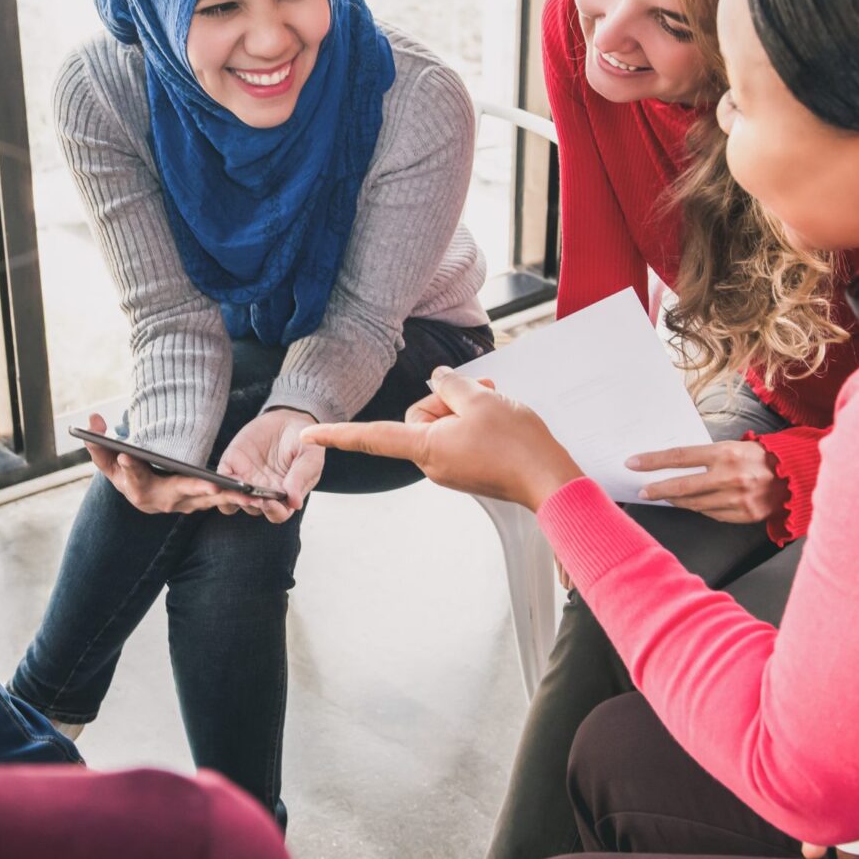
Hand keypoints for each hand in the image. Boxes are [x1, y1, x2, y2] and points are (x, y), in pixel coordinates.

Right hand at [80, 414, 270, 516]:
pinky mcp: (202, 501)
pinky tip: (260, 494)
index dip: (130, 467)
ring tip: (247, 492)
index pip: (132, 478)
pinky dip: (239, 499)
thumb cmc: (123, 470)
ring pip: (206, 502)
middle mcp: (161, 501)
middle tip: (214, 485)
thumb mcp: (106, 456)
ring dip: (227, 499)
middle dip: (196, 490)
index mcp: (136, 489)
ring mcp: (184, 504)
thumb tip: (90, 419)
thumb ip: (95, 441)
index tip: (127, 453)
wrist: (141, 492)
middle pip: (178, 495)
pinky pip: (221, 502)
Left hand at [217, 409, 319, 516]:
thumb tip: (295, 502)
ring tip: (231, 491)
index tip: (270, 502)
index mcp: (285, 496)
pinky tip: (215, 482)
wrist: (287, 420)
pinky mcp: (232, 465)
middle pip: (253, 508)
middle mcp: (263, 493)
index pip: (277, 513)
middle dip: (250, 504)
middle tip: (250, 496)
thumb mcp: (309, 456)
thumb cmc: (302, 443)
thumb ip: (301, 478)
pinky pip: (221, 480)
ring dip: (230, 498)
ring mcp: (246, 481)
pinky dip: (216, 483)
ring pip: (232, 500)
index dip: (273, 511)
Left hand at [300, 369, 582, 510]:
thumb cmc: (518, 444)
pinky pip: (458, 435)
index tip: (307, 435)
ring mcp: (450, 468)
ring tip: (495, 406)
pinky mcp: (467, 470)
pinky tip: (498, 417)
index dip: (337, 434)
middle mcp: (432, 463)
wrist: (551, 480)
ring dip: (465, 407)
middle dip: (447, 398)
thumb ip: (451, 385)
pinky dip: (474, 421)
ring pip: (442, 422)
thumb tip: (437, 379)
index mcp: (426, 448)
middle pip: (420, 415)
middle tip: (481, 393)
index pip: (371, 436)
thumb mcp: (481, 399)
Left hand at [630, 441, 786, 523]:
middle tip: (642, 491)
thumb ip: (708, 456)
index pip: (679, 456)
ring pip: (695, 504)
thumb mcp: (735, 447)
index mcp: (726, 453)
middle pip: (682, 486)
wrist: (796, 475)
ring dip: (677, 501)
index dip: (653, 461)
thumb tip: (674, 463)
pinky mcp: (744, 515)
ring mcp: (738, 498)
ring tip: (666, 497)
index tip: (634, 463)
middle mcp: (730, 476)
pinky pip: (712, 513)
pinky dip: (700, 508)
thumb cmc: (759, 457)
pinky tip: (695, 503)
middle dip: (657, 489)